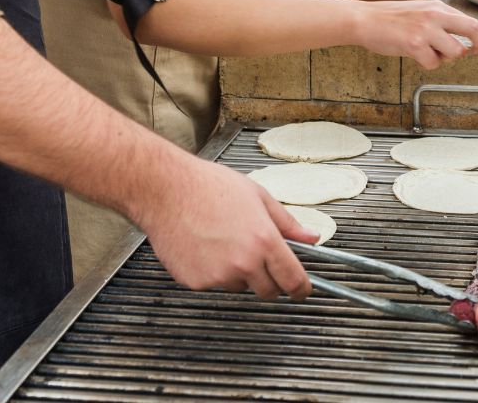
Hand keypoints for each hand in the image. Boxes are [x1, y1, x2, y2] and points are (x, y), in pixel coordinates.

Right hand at [134, 155, 317, 298]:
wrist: (165, 190)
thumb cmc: (209, 186)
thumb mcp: (258, 196)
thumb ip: (287, 223)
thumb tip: (311, 237)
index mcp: (264, 241)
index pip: (293, 281)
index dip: (302, 289)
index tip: (302, 289)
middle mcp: (243, 263)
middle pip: (269, 291)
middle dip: (270, 279)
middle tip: (257, 256)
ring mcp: (218, 276)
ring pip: (240, 287)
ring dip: (239, 274)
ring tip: (223, 241)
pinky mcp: (196, 282)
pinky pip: (213, 285)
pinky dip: (213, 272)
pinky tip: (204, 246)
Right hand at [348, 0, 477, 68]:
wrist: (364, 19)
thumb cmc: (389, 18)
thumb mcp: (420, 12)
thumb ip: (440, 22)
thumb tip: (462, 42)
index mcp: (438, 7)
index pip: (471, 22)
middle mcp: (435, 15)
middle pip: (472, 30)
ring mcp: (426, 29)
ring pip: (455, 52)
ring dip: (445, 58)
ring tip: (428, 52)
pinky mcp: (414, 44)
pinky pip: (434, 63)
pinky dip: (427, 64)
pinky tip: (413, 54)